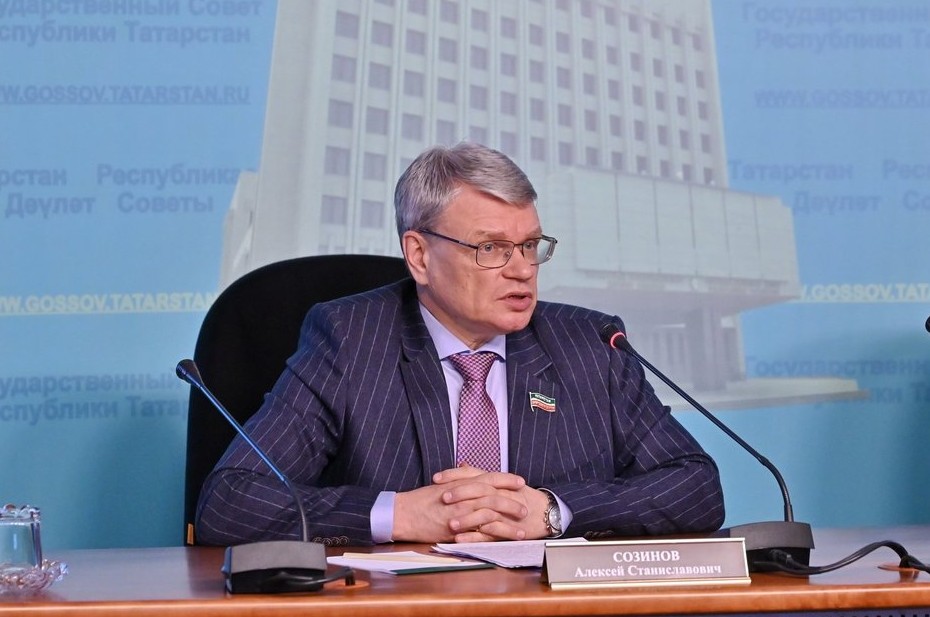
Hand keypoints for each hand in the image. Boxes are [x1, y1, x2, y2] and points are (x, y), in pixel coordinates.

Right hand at [392, 466, 533, 542]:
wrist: (402, 513)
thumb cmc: (420, 500)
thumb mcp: (442, 486)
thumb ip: (458, 480)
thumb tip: (468, 472)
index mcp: (461, 483)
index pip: (489, 477)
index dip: (506, 479)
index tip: (520, 481)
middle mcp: (463, 495)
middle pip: (494, 495)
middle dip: (513, 500)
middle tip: (527, 506)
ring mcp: (460, 512)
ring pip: (490, 513)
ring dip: (508, 521)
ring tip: (522, 528)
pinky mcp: (456, 528)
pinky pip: (479, 531)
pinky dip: (494, 536)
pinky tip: (504, 541)